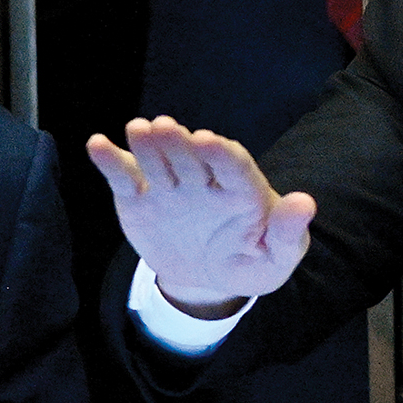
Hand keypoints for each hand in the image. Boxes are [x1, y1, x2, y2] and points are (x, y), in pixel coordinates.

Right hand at [87, 116, 314, 316]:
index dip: (223, 154)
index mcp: (243, 191)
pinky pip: (126, 178)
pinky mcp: (141, 200)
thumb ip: (290, 232)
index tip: (210, 141)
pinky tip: (97, 144)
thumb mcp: (277, 257)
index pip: (235, 167)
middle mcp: (206, 182)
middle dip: (180, 143)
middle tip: (165, 126)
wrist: (211, 277)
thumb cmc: (253, 261)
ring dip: (148, 145)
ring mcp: (172, 188)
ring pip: (159, 161)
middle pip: (193, 158)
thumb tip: (305, 203)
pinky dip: (111, 161)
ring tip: (137, 128)